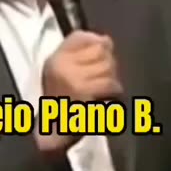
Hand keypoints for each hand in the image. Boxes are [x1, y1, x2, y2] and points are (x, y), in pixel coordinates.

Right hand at [34, 30, 121, 153]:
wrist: (55, 133)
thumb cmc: (62, 105)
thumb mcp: (63, 73)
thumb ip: (82, 53)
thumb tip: (107, 40)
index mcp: (55, 58)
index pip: (83, 37)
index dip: (99, 46)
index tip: (99, 60)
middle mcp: (61, 64)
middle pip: (100, 49)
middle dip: (109, 64)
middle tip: (104, 79)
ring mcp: (72, 77)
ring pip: (108, 66)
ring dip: (113, 79)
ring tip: (106, 90)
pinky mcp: (84, 92)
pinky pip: (110, 83)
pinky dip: (115, 91)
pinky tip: (109, 98)